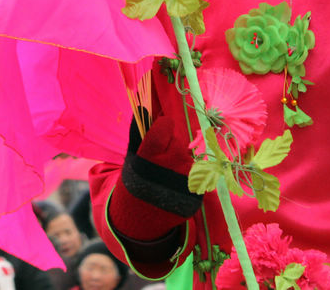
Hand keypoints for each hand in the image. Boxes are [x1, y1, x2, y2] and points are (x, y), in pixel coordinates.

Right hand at [108, 115, 201, 240]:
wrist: (141, 222)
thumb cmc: (135, 184)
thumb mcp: (132, 158)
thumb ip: (137, 132)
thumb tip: (142, 106)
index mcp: (152, 154)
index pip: (166, 125)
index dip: (163, 128)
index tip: (159, 135)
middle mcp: (171, 164)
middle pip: (179, 141)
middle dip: (172, 146)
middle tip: (162, 162)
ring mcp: (186, 180)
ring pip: (190, 157)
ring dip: (182, 163)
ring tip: (168, 176)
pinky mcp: (197, 194)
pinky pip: (197, 175)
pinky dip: (189, 178)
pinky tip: (176, 187)